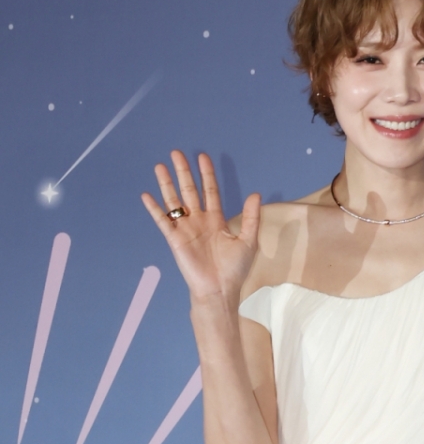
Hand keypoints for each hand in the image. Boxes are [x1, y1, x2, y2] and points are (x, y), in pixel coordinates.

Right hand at [142, 151, 260, 309]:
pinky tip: (147, 195)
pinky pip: (162, 221)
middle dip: (183, 172)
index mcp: (216, 220)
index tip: (202, 157)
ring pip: (174, 201)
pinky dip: (154, 209)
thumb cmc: (235, 270)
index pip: (210, 191)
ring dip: (167, 184)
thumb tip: (255, 194)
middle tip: (176, 152)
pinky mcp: (175, 240)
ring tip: (160, 166)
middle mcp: (199, 221)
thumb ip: (251, 218)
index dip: (206, 174)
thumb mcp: (248, 241)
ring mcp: (186, 229)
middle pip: (189, 190)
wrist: (219, 290)